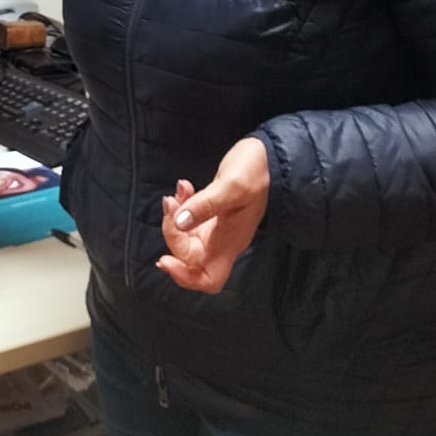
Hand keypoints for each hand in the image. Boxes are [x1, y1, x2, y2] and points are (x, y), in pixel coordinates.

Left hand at [156, 137, 270, 294]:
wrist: (269, 156)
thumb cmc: (257, 171)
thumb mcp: (232, 186)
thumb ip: (205, 205)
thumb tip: (180, 222)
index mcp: (230, 242)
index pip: (208, 279)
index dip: (185, 277)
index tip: (166, 260)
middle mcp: (221, 241)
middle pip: (188, 257)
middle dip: (173, 233)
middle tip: (171, 203)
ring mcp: (215, 227)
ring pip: (184, 236)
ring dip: (174, 216)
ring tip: (179, 191)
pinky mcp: (210, 212)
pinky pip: (187, 218)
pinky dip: (180, 205)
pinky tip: (184, 187)